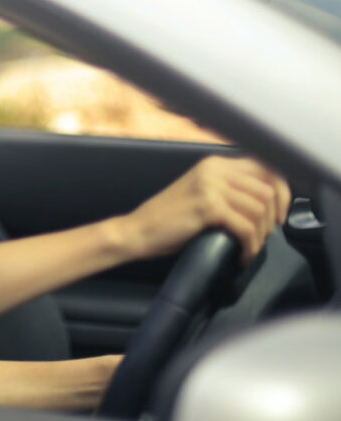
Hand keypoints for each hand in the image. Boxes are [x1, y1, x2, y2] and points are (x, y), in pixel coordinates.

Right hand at [122, 156, 290, 263]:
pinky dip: (250, 246)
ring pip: (259, 209)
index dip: (282, 192)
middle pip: (267, 189)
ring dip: (261, 235)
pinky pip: (245, 227)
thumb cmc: (169, 220)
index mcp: (214, 164)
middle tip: (263, 237)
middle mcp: (214, 169)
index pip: (266, 168)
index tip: (280, 215)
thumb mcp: (201, 194)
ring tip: (249, 248)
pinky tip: (242, 256)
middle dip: (273, 218)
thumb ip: (229, 190)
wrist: (137, 231)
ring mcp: (210, 186)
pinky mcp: (207, 207)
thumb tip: (267, 203)